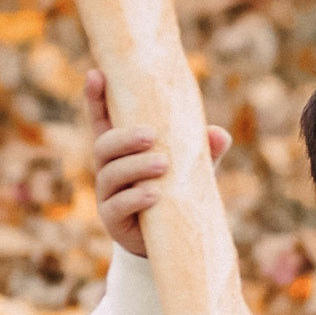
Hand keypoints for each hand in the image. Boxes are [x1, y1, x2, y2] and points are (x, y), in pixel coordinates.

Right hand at [86, 68, 229, 259]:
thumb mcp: (191, 170)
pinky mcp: (113, 221)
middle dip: (125, 138)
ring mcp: (107, 195)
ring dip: (136, 167)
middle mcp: (109, 168)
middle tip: (152, 135)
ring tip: (163, 164)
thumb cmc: (177, 194)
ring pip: (110, 175)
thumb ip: (203, 151)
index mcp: (122, 149)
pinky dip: (136, 199)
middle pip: (104, 145)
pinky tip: (154, 194)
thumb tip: (219, 135)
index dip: (96, 97)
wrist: (169, 241)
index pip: (103, 119)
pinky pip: (118, 206)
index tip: (97, 73)